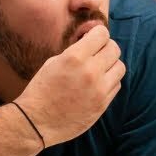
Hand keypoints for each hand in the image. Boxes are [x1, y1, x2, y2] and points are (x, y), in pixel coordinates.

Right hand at [13, 24, 123, 145]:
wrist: (36, 121)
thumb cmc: (41, 90)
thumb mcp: (53, 62)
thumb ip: (76, 52)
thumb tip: (93, 43)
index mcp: (75, 57)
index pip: (102, 34)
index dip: (98, 33)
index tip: (93, 37)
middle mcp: (90, 71)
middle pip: (114, 49)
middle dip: (106, 47)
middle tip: (96, 52)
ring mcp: (99, 89)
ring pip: (120, 67)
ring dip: (111, 64)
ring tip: (98, 69)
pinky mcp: (103, 104)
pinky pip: (116, 85)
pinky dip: (110, 81)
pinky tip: (97, 84)